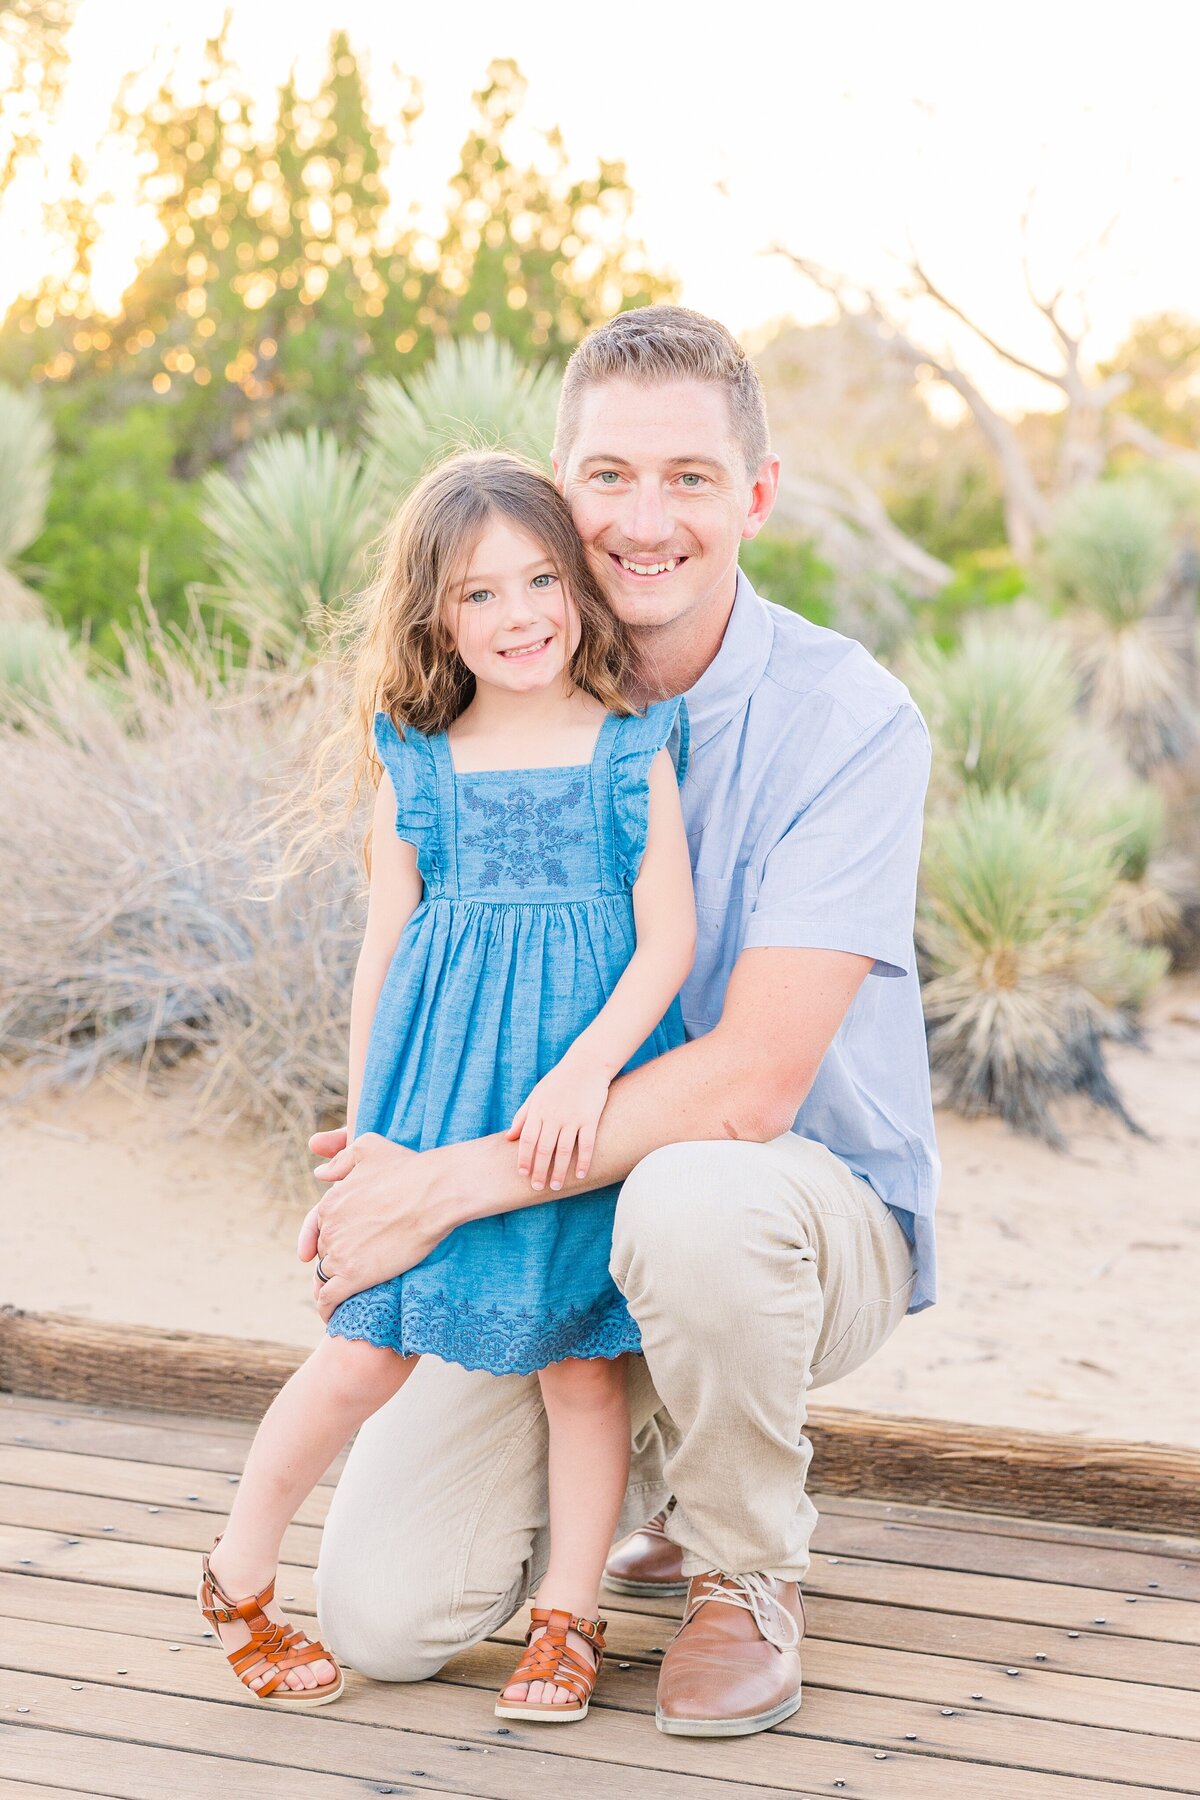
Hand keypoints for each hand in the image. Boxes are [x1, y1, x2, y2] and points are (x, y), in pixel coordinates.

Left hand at [300, 1127, 449, 1322]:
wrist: (433, 1194)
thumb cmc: (408, 1168)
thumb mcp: (369, 1148)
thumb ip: (341, 1159)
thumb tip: (319, 1172)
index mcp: (329, 1203)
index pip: (316, 1228)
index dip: (319, 1241)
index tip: (319, 1253)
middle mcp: (328, 1229)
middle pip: (323, 1253)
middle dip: (333, 1261)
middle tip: (348, 1272)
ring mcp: (339, 1254)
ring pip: (324, 1278)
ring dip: (330, 1287)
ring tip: (340, 1300)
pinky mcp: (353, 1276)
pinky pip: (328, 1299)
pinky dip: (327, 1310)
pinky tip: (331, 1317)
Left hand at [505, 1058, 610, 1192]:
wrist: (586, 1064)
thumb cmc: (558, 1081)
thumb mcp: (536, 1095)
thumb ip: (522, 1116)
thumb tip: (508, 1138)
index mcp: (538, 1110)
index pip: (527, 1140)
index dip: (524, 1158)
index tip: (523, 1174)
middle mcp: (553, 1115)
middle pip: (544, 1149)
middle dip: (539, 1171)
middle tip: (537, 1187)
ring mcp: (572, 1117)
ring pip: (563, 1150)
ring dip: (559, 1171)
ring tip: (555, 1186)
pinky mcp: (590, 1118)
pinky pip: (586, 1144)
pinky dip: (583, 1161)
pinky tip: (579, 1174)